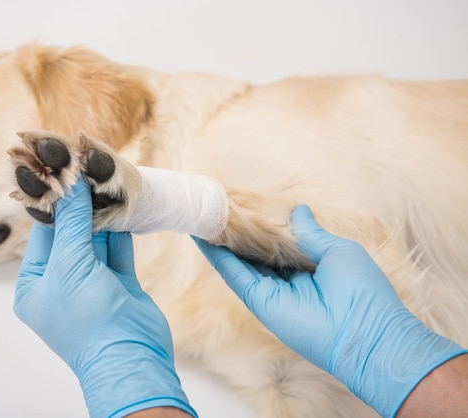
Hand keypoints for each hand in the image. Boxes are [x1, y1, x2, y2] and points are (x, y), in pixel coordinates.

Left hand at [14, 178, 195, 417]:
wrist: (131, 359)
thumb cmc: (88, 320)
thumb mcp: (70, 265)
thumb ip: (71, 222)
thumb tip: (70, 183)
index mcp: (35, 283)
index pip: (42, 233)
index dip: (55, 203)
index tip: (64, 172)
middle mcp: (61, 281)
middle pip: (70, 233)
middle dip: (80, 206)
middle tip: (89, 173)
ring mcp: (91, 283)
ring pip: (95, 240)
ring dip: (102, 216)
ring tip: (107, 184)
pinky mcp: (118, 283)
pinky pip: (117, 250)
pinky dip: (120, 230)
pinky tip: (123, 207)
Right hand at [194, 205, 465, 416]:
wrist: (365, 335)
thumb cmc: (361, 290)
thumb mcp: (337, 250)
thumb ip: (310, 233)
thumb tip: (299, 210)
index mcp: (308, 263)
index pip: (276, 240)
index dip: (260, 223)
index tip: (243, 203)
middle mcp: (286, 277)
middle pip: (254, 250)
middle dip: (236, 230)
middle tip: (216, 205)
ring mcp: (271, 290)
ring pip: (240, 261)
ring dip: (221, 240)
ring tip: (203, 215)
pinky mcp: (260, 301)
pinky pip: (235, 275)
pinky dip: (218, 257)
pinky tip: (204, 237)